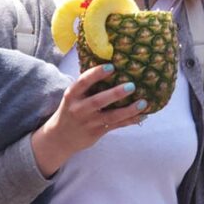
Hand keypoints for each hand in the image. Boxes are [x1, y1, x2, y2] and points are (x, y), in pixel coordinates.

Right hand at [30, 63, 145, 176]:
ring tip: (143, 102)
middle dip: (116, 93)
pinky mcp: (96, 133)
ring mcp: (88, 122)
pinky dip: (129, 121)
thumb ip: (87, 86)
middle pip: (98, 101)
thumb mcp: (72, 97)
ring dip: (128, 110)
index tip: (111, 66)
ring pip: (111, 116)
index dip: (96, 74)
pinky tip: (142, 116)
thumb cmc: (71, 110)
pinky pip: (116, 126)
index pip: (83, 82)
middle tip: (132, 86)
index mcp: (71, 95)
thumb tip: (111, 67)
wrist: (60, 137)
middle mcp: (79, 109)